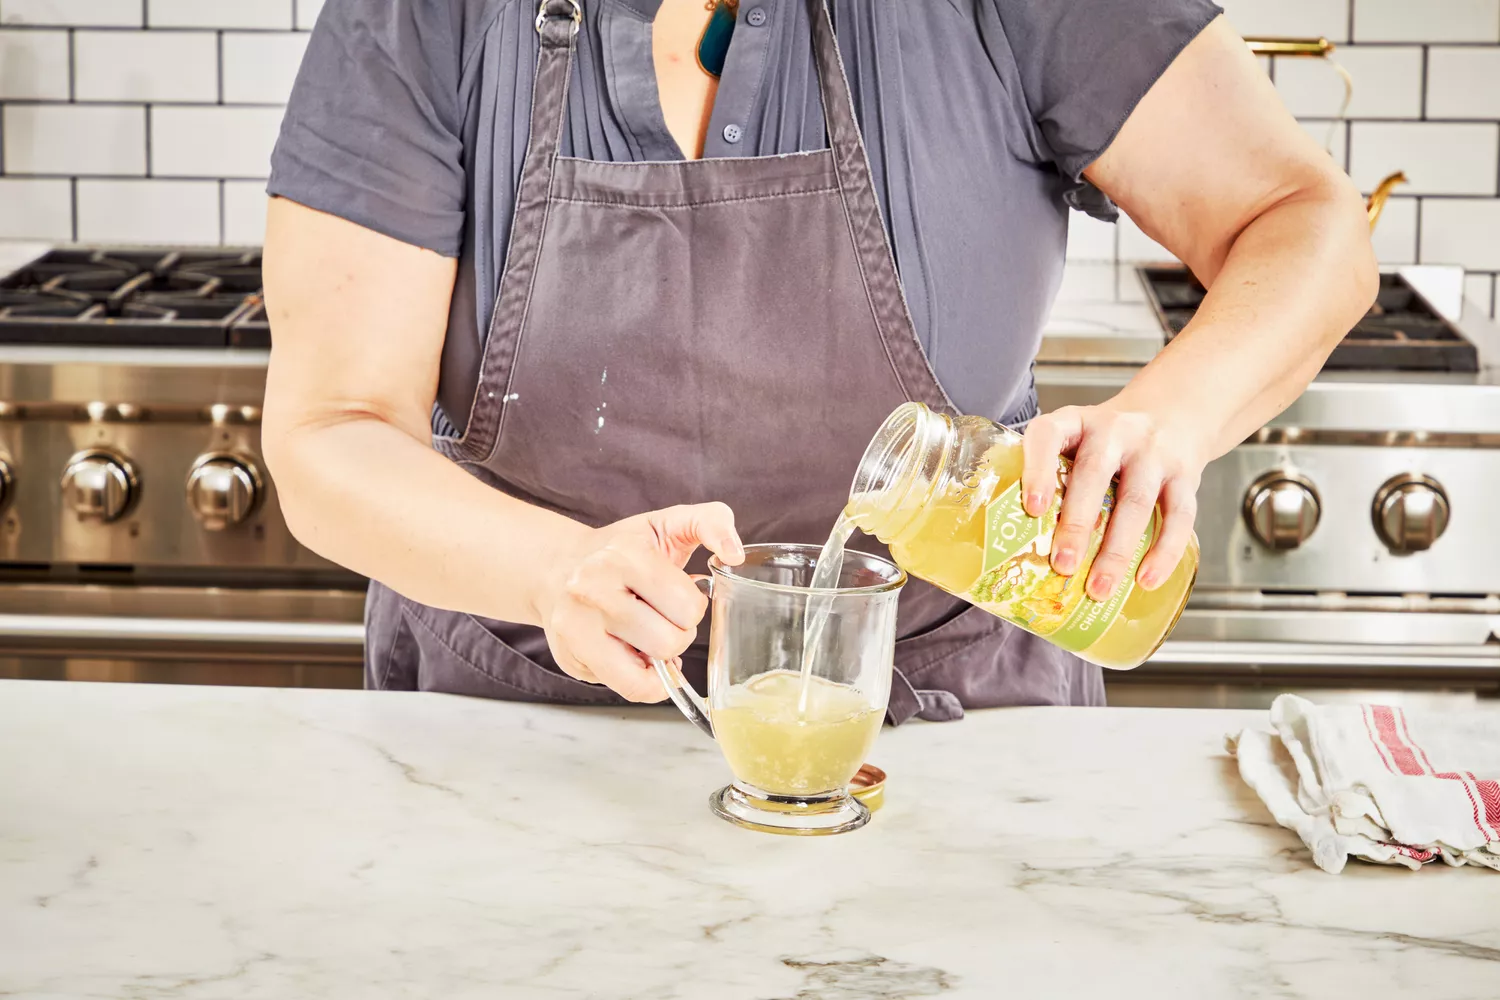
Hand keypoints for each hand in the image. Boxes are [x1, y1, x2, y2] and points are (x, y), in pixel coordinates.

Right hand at [532, 503, 744, 702]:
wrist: (556, 565)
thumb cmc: (622, 549)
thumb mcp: (668, 523)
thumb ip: (711, 522)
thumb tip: (734, 553)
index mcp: (624, 554)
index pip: (687, 606)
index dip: (692, 607)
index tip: (677, 597)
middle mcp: (593, 588)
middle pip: (669, 641)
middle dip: (677, 634)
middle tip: (661, 618)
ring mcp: (576, 625)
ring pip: (648, 672)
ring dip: (659, 659)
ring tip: (646, 636)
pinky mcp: (569, 655)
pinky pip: (628, 689)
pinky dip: (645, 682)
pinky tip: (637, 658)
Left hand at [1021, 405, 1204, 600]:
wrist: (1172, 414)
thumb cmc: (1107, 444)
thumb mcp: (1076, 441)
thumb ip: (1052, 478)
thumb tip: (1017, 548)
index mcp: (1076, 422)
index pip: (1049, 434)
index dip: (1037, 469)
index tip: (1033, 508)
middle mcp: (1114, 430)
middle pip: (1094, 475)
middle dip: (1077, 524)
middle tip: (1063, 565)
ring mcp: (1153, 451)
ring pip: (1135, 501)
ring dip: (1116, 550)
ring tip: (1099, 589)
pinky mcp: (1185, 475)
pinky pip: (1179, 515)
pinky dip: (1164, 551)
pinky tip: (1147, 579)